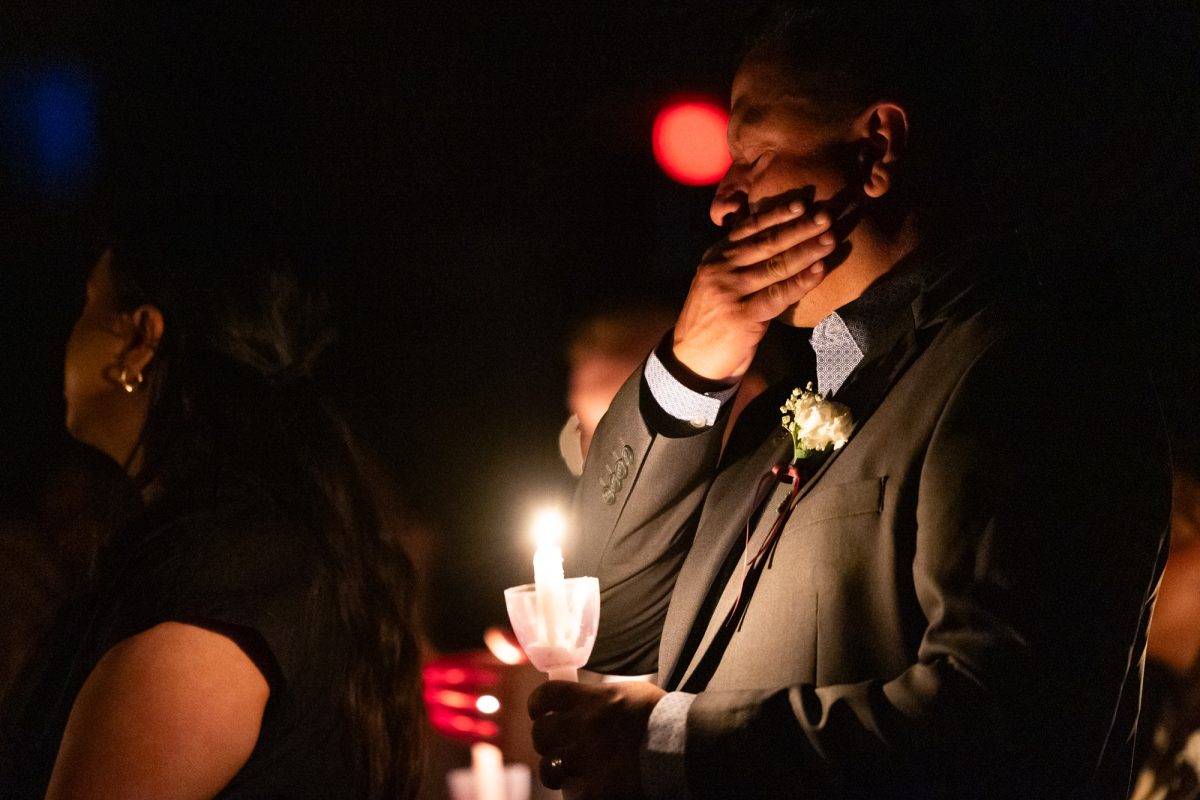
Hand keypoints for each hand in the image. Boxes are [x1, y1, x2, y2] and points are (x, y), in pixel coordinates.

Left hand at [528, 680, 665, 799]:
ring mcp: (588, 761)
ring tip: (567, 772)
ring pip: (549, 768)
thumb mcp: (629, 694)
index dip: (538, 705)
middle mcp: (584, 727)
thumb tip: (582, 703)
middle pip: (542, 732)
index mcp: (593, 699)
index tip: (541, 711)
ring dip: (556, 769)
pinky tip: (588, 790)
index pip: (545, 696)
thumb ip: (600, 699)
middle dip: (545, 738)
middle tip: (556, 744)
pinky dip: (577, 793)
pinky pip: (570, 795)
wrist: (686, 747)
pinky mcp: (596, 791)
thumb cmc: (663, 718)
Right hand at [673, 197, 834, 380]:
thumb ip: (740, 263)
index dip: (777, 213)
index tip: (802, 203)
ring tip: (830, 239)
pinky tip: (820, 270)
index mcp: (716, 256)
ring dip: (807, 250)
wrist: (693, 360)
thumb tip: (780, 240)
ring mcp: (730, 290)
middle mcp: (720, 268)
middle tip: (826, 216)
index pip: (749, 228)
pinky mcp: (742, 315)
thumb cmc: (714, 320)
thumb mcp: (720, 282)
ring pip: (775, 265)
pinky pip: (779, 293)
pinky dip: (802, 281)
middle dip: (799, 227)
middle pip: (766, 242)